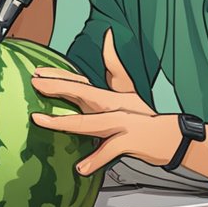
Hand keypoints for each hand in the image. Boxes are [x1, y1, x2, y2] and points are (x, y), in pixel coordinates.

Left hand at [30, 29, 180, 174]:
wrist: (172, 137)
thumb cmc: (146, 116)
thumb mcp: (129, 91)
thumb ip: (114, 67)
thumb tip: (107, 38)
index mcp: (109, 97)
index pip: (80, 83)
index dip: (58, 77)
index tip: (36, 74)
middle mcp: (113, 106)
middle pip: (82, 94)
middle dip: (57, 87)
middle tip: (35, 83)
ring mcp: (122, 123)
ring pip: (90, 122)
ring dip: (65, 122)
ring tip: (41, 121)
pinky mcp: (131, 141)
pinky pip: (111, 150)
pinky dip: (96, 159)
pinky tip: (81, 168)